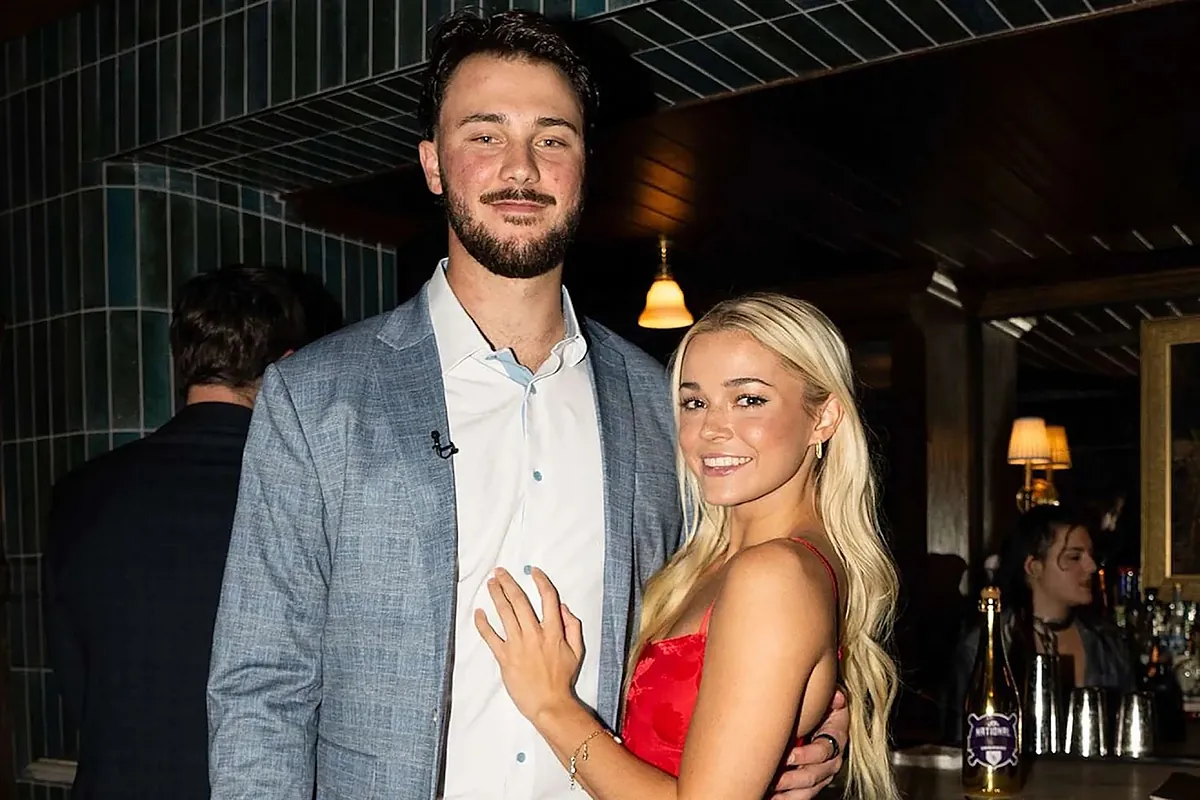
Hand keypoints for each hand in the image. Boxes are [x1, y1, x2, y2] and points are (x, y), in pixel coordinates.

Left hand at [475, 567, 583, 723]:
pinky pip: (490, 637)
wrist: (549, 704)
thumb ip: (573, 627)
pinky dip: (483, 624)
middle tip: (499, 572)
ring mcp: (518, 645)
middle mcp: (534, 634)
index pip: (548, 599)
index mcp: (553, 632)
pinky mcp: (504, 658)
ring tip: (490, 584)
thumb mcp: (577, 651)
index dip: (540, 582)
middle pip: (520, 601)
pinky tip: (479, 612)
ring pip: (505, 613)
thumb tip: (563, 607)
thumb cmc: (563, 679)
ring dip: (496, 595)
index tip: (533, 571)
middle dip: (509, 583)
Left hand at [771, 688, 847, 798]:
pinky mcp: (814, 783)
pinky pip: (802, 796)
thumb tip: (837, 697)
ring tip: (771, 790)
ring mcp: (823, 774)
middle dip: (792, 778)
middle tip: (774, 778)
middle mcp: (832, 761)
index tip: (788, 755)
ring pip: (807, 790)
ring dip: (788, 792)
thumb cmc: (826, 709)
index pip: (822, 752)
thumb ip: (834, 698)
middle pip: (813, 775)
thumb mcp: (832, 701)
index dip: (805, 755)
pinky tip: (772, 796)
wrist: (826, 720)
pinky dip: (787, 798)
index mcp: (836, 740)